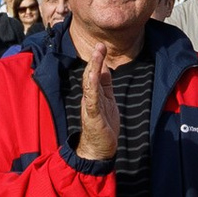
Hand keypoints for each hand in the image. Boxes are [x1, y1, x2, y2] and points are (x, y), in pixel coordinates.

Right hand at [78, 48, 119, 162]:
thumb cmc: (103, 127)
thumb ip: (105, 86)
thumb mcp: (108, 102)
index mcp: (94, 95)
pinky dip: (92, 86)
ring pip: (89, 84)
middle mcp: (89, 98)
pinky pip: (92, 99)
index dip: (98, 61)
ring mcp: (90, 106)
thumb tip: (105, 68)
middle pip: (90, 76)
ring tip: (97, 54)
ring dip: (93, 68)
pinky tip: (94, 75)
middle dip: (95, 60)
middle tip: (99, 45)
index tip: (101, 47)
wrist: (98, 150)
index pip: (94, 74)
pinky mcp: (93, 116)